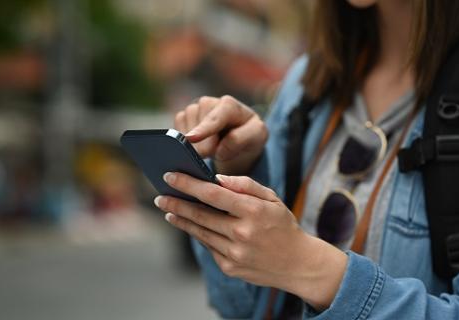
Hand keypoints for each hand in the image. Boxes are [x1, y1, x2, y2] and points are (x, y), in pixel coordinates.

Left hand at [153, 172, 347, 309]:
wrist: (298, 264)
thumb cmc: (283, 225)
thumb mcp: (272, 198)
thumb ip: (245, 185)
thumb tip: (216, 179)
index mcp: (253, 211)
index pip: (212, 194)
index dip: (188, 184)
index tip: (170, 176)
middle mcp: (242, 233)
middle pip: (200, 215)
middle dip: (176, 204)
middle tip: (160, 196)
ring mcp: (235, 253)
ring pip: (200, 232)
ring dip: (181, 220)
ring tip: (168, 210)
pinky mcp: (230, 267)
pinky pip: (209, 246)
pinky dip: (198, 234)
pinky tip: (190, 225)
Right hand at [174, 95, 267, 174]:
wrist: (240, 141)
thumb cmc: (250, 136)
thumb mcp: (256, 137)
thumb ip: (240, 139)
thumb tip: (219, 147)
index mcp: (230, 105)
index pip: (215, 117)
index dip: (203, 128)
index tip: (191, 139)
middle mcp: (210, 103)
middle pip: (198, 124)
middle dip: (202, 144)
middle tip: (211, 156)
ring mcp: (195, 109)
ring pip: (185, 127)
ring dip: (195, 144)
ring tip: (210, 150)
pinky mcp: (183, 117)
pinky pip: (176, 130)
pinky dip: (184, 142)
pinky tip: (197, 145)